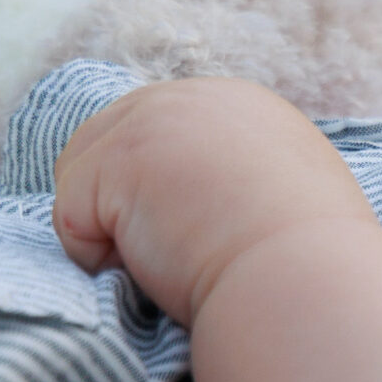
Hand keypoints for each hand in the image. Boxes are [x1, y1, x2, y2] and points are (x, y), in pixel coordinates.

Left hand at [52, 79, 381, 327]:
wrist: (309, 285)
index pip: (158, 135)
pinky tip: (154, 273)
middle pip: (105, 144)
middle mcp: (194, 97)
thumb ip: (246, 179)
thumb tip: (200, 207)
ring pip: (80, 179)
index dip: (158, 193)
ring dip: (112, 233)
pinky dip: (98, 261)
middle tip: (178, 258)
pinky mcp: (118, 159)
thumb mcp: (293, 198)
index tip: (194, 239)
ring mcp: (152, 121)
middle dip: (123, 208)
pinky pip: (70, 219)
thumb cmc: (311, 269)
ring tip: (172, 265)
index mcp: (243, 107)